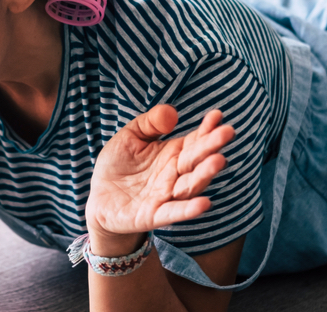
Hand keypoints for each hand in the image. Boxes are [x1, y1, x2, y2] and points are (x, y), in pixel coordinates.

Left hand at [85, 105, 234, 253]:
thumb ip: (150, 123)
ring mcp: (167, 195)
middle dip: (212, 147)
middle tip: (228, 132)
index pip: (195, 140)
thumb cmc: (118, 164)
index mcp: (173, 154)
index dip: (207, 129)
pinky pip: (174, 212)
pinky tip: (204, 204)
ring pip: (190, 185)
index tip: (218, 115)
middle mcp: (175, 175)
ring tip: (219, 160)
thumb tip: (173, 113)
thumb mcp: (130, 136)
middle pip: (197, 160)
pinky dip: (189, 210)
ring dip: (205, 174)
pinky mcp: (154, 215)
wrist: (98, 197)